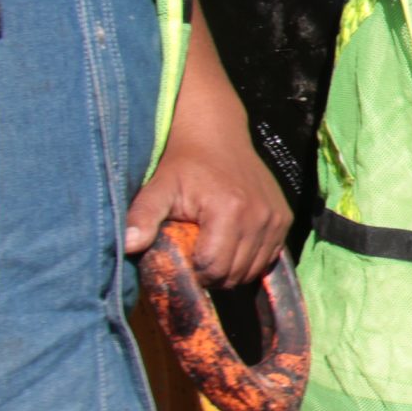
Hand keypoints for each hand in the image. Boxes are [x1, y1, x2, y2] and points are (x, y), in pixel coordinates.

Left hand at [125, 130, 289, 287]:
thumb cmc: (183, 163)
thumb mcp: (158, 188)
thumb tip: (127, 245)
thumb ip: (142, 217)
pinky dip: (251, 259)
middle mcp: (259, 216)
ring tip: (214, 253)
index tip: (183, 261)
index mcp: (228, 210)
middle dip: (213, 275)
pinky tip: (233, 245)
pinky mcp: (284, 217)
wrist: (216, 135)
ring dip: (233, 270)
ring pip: (255, 270)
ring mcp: (275, 217)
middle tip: (196, 260)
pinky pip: (270, 256)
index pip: (214, 267)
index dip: (195, 272)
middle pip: (236, 273)